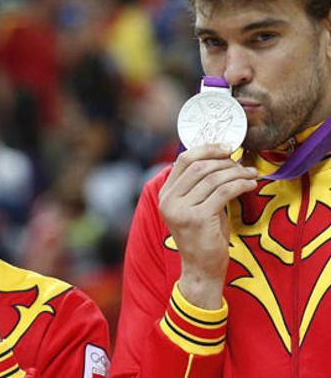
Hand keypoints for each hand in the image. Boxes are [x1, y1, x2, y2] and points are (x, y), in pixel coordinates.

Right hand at [159, 144, 257, 308]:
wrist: (201, 268)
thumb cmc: (203, 237)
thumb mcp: (196, 207)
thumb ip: (200, 185)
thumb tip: (222, 158)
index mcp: (165, 194)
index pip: (183, 160)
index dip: (206, 149)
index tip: (227, 147)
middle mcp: (169, 200)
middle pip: (198, 166)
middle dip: (225, 161)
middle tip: (243, 164)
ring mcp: (181, 210)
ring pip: (213, 178)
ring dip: (237, 173)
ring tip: (251, 174)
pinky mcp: (198, 218)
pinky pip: (223, 192)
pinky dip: (240, 185)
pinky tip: (250, 185)